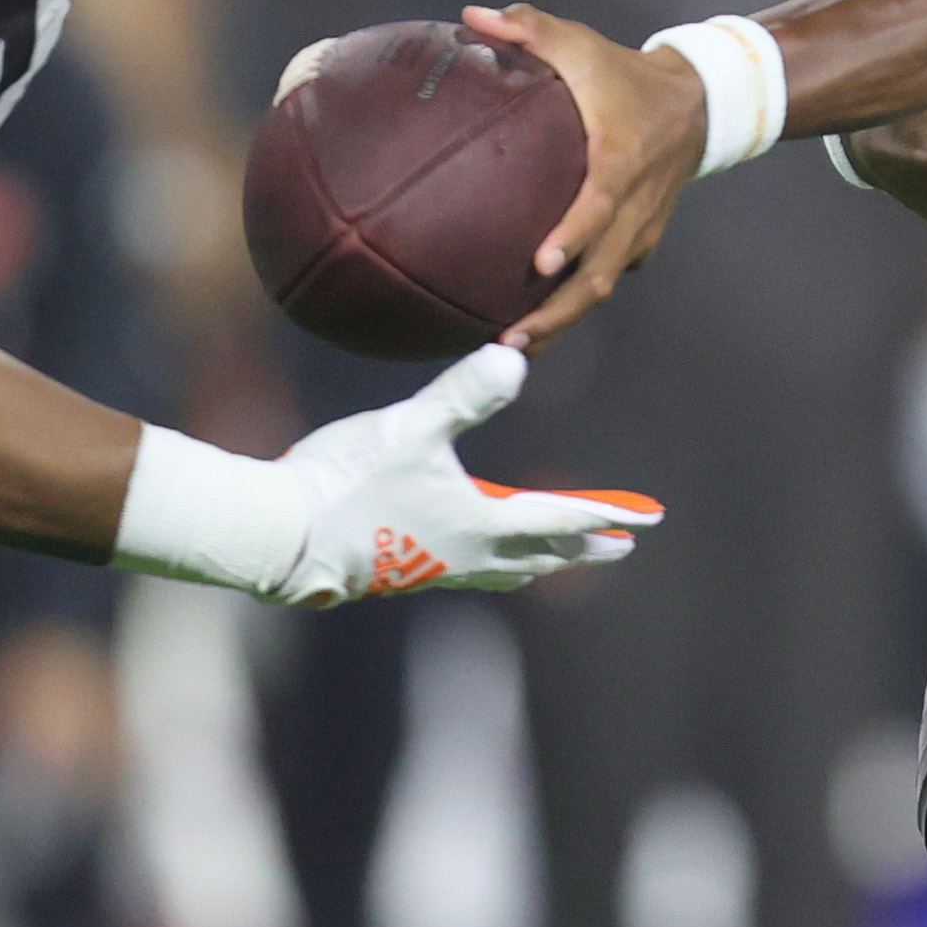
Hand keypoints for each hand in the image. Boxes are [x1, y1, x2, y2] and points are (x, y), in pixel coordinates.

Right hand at [276, 344, 662, 605]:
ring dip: (540, 559)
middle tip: (622, 545)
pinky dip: (493, 561)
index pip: (559, 520)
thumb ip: (464, 394)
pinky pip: (467, 569)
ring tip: (555, 556)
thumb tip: (513, 356)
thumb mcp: (410, 426)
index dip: (606, 515)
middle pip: (542, 554)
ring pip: (504, 569)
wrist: (281, 536)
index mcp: (480, 524)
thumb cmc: (346, 480)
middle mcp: (466, 554)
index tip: (646, 520)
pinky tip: (471, 548)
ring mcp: (433, 567)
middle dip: (584, 546)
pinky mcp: (402, 569)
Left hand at [466, 1, 708, 352]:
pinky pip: (605, 277)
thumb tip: (471, 17)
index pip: (600, 203)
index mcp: (620, 157)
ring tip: (511, 348)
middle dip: (557, 312)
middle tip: (510, 339)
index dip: (574, 235)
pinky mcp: (639, 241)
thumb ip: (527, 27)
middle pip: (599, 273)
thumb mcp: (580, 41)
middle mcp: (635, 204)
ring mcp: (640, 229)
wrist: (698, 103)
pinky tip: (531, 321)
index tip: (541, 263)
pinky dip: (572, 304)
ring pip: (602, 286)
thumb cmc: (625, 73)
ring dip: (560, 321)